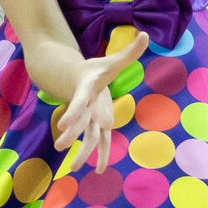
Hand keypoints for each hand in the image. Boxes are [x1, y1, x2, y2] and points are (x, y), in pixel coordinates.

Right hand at [30, 34, 146, 168]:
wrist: (78, 79)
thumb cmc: (95, 69)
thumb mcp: (112, 60)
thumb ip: (129, 51)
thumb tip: (146, 35)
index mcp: (86, 91)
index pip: (78, 102)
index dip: (71, 112)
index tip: (62, 125)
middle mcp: (85, 108)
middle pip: (78, 123)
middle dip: (70, 135)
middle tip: (60, 145)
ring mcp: (90, 118)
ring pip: (85, 137)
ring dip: (80, 152)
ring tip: (74, 169)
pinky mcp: (96, 125)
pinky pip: (99, 142)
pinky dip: (102, 155)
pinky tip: (100, 171)